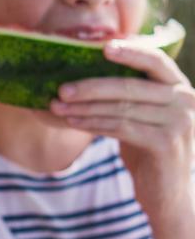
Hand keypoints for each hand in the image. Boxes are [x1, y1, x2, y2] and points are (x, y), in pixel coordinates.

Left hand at [50, 42, 194, 218]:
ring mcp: (179, 123)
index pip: (157, 61)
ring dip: (85, 108)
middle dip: (91, 87)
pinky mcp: (166, 144)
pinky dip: (94, 124)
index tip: (103, 47)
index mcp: (179, 88)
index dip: (131, 51)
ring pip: (121, 108)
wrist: (168, 191)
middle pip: (130, 86)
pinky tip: (73, 122)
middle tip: (61, 89)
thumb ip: (127, 95)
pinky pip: (122, 127)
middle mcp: (185, 101)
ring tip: (58, 107)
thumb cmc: (147, 147)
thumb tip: (78, 77)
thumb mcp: (142, 116)